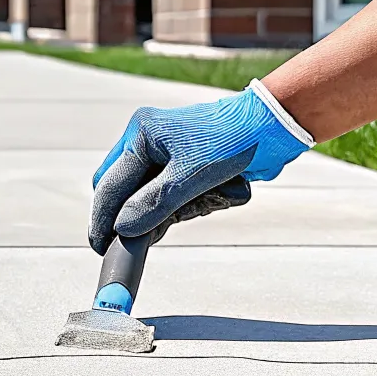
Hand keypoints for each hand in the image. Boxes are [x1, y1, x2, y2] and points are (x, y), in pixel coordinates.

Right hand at [88, 80, 312, 253]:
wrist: (274, 126)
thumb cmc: (235, 141)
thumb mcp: (191, 176)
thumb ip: (153, 203)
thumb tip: (121, 229)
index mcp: (141, 135)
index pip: (109, 186)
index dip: (103, 220)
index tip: (102, 248)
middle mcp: (147, 142)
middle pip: (122, 191)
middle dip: (140, 214)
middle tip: (152, 235)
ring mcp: (164, 154)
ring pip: (148, 197)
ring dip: (176, 209)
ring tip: (212, 197)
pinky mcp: (182, 166)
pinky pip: (171, 196)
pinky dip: (190, 204)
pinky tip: (219, 193)